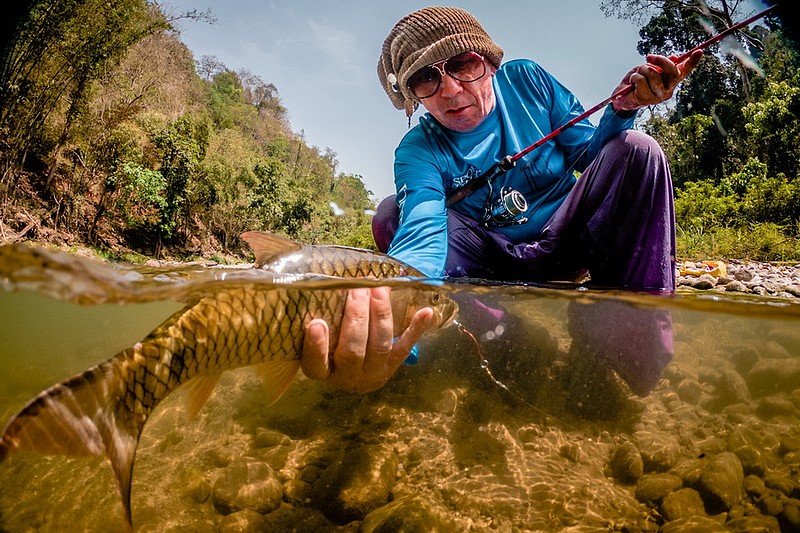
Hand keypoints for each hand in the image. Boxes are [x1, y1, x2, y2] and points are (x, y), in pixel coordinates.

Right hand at [300, 286, 435, 392]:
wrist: (353, 373)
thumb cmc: (328, 347)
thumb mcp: (317, 343)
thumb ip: (315, 322)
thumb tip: (317, 285)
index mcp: (323, 371)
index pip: (315, 363)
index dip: (316, 345)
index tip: (316, 323)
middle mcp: (348, 376)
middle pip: (353, 350)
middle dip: (356, 318)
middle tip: (357, 289)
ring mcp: (374, 372)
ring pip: (380, 346)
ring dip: (380, 315)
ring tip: (379, 289)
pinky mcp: (393, 365)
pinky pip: (405, 346)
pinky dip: (416, 328)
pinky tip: (426, 312)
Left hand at [612, 50, 702, 111]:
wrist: (622, 96)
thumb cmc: (638, 80)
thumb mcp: (649, 69)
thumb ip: (661, 65)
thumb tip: (674, 57)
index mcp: (671, 80)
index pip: (685, 71)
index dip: (692, 62)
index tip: (699, 51)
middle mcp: (668, 89)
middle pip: (672, 72)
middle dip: (661, 61)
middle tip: (649, 57)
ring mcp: (657, 96)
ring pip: (653, 75)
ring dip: (642, 70)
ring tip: (637, 73)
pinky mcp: (645, 100)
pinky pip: (641, 81)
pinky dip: (634, 77)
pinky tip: (632, 82)